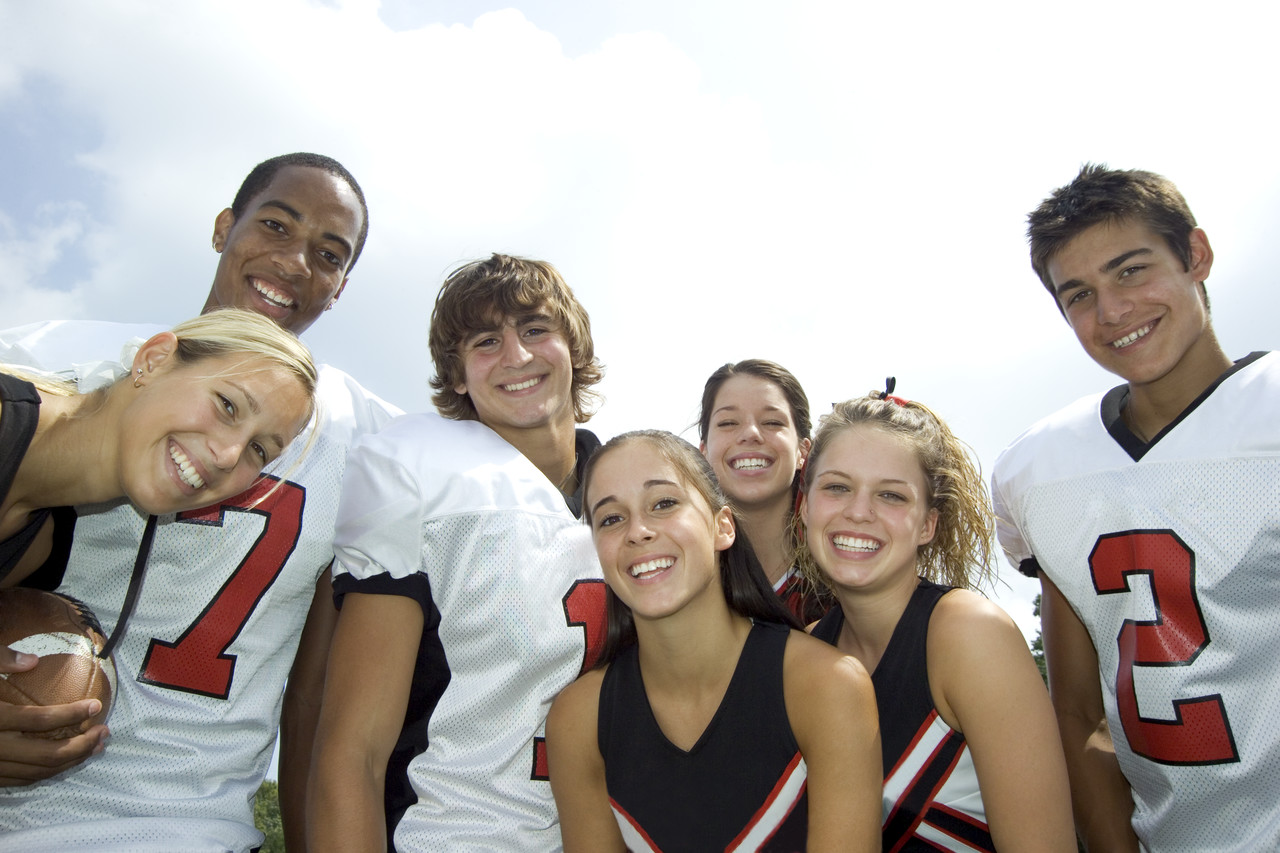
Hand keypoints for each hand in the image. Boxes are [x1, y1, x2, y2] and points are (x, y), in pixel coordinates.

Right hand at [0, 645, 107, 785]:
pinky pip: (20, 781)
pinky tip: (64, 761)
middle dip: (81, 745)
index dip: (71, 714)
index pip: (38, 720)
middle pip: (45, 754)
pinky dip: (46, 773)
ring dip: (70, 762)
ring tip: (96, 746)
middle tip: (105, 732)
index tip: (96, 706)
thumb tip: (31, 660)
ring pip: (35, 773)